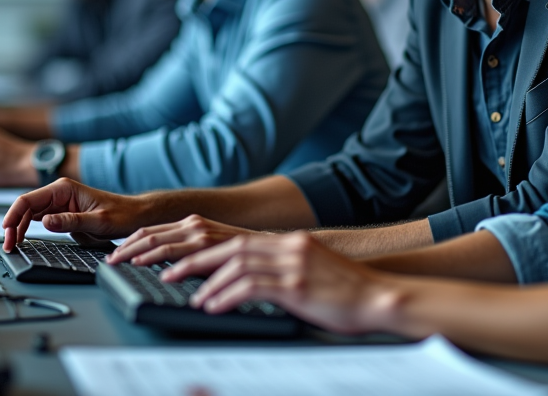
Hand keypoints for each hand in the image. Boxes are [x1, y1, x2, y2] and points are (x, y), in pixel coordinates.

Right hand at [0, 178, 141, 251]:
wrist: (136, 215)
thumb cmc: (122, 214)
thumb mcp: (98, 221)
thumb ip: (71, 221)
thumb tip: (46, 221)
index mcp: (64, 188)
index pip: (28, 199)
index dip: (13, 215)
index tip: (6, 231)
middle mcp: (59, 193)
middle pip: (25, 207)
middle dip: (13, 225)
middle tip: (9, 245)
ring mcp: (59, 203)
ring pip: (30, 214)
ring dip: (19, 228)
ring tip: (14, 245)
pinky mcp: (62, 213)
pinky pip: (39, 220)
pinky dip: (29, 229)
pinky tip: (24, 240)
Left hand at [108, 215, 256, 266]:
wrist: (278, 248)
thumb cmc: (242, 253)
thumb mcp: (208, 248)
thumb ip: (188, 253)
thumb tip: (164, 269)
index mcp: (191, 225)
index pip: (150, 232)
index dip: (128, 243)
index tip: (113, 256)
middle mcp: (197, 225)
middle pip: (152, 236)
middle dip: (127, 249)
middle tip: (111, 262)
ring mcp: (209, 235)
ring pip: (168, 245)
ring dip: (144, 258)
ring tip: (128, 267)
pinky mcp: (222, 246)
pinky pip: (193, 260)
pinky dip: (175, 270)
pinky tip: (165, 278)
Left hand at [165, 232, 400, 335]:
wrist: (380, 298)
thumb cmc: (347, 293)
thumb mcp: (311, 271)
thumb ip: (282, 270)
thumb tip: (249, 281)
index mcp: (290, 242)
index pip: (236, 241)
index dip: (205, 252)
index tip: (180, 262)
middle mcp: (289, 247)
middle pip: (230, 248)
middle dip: (194, 261)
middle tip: (168, 274)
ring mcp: (293, 264)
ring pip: (237, 265)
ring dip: (208, 282)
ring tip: (191, 297)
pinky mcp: (298, 285)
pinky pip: (252, 287)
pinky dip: (227, 296)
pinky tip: (214, 306)